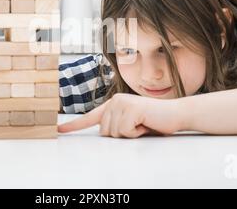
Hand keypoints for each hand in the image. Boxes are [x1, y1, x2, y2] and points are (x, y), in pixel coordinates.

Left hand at [58, 93, 184, 137]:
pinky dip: (137, 133)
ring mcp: (122, 103)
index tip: (59, 131)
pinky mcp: (131, 108)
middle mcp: (115, 101)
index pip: (90, 117)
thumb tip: (104, 133)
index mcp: (113, 104)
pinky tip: (146, 123)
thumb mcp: (131, 124)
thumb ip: (117, 125)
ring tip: (143, 124)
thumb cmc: (154, 121)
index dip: (74, 126)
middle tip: (138, 126)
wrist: (176, 114)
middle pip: (104, 132)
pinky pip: (125, 131)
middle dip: (122, 135)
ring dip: (131, 134)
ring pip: (114, 133)